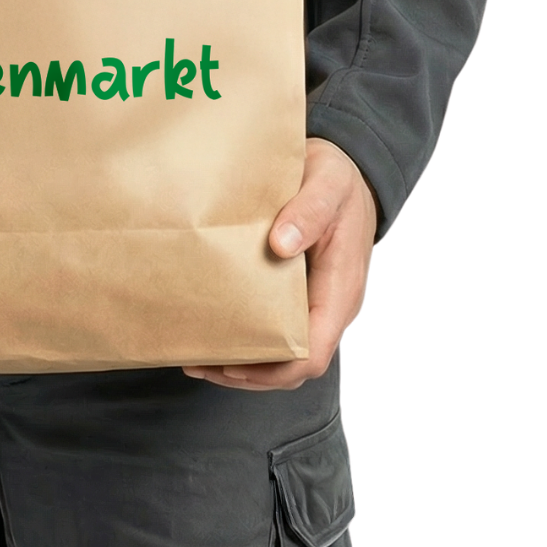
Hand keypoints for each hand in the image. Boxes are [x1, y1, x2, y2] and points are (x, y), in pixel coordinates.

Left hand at [184, 138, 376, 391]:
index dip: (274, 368)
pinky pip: (278, 329)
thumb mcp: (328, 183)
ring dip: (244, 362)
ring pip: (284, 353)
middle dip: (248, 373)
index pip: (314, 353)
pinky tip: (217, 330)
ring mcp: (316, 304)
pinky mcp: (300, 295)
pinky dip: (249, 338)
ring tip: (198, 356)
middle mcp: (330, 306)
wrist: (349, 174)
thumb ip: (309, 211)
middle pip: (293, 365)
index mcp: (340, 290)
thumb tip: (280, 246)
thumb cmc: (338, 179)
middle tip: (198, 362)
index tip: (231, 363)